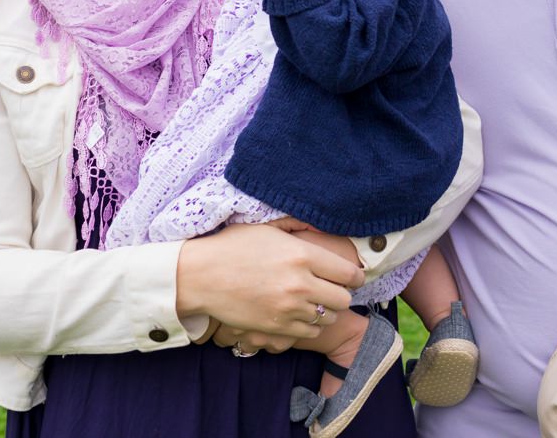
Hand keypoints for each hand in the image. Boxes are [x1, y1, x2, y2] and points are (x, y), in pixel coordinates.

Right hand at [176, 223, 359, 346]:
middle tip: (333, 289)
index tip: (353, 277)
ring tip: (315, 302)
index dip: (355, 276)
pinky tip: (300, 315)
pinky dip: (310, 326)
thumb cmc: (232, 246)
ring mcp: (289, 309)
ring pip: (329, 318)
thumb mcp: (268, 228)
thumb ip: (297, 227)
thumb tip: (320, 223)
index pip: (348, 272)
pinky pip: (310, 333)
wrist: (200, 275)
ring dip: (326, 311)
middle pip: (344, 299)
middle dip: (342, 294)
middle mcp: (300, 283)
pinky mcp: (276, 327)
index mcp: (301, 255)